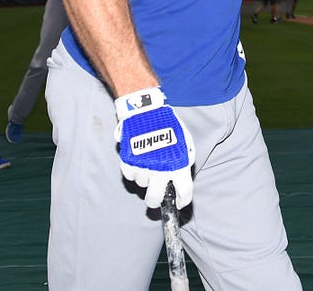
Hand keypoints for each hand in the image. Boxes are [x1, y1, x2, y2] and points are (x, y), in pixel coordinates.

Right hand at [114, 87, 192, 209]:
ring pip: (141, 184)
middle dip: (155, 201)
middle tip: (156, 195)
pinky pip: (130, 175)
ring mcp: (142, 168)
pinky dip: (133, 170)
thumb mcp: (184, 139)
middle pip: (154, 199)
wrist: (145, 111)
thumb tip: (181, 174)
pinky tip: (138, 158)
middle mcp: (160, 170)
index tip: (179, 202)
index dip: (182, 201)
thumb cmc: (167, 123)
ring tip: (147, 160)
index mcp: (177, 165)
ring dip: (145, 177)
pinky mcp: (128, 162)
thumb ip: (184, 159)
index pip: (184, 192)